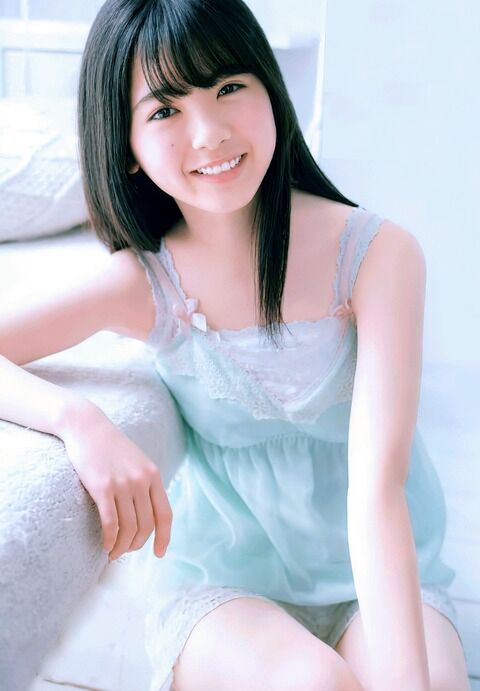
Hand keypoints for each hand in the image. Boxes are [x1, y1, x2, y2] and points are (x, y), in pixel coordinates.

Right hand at [62, 408, 171, 560]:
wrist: (87, 426)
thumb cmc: (110, 446)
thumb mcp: (137, 460)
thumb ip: (146, 482)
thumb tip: (149, 512)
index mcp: (153, 474)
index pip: (165, 514)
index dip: (164, 537)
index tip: (159, 553)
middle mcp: (141, 480)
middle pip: (146, 525)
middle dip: (137, 544)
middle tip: (125, 551)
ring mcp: (122, 483)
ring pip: (128, 528)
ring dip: (121, 546)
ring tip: (113, 552)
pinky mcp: (102, 486)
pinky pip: (110, 522)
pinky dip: (109, 539)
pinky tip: (105, 545)